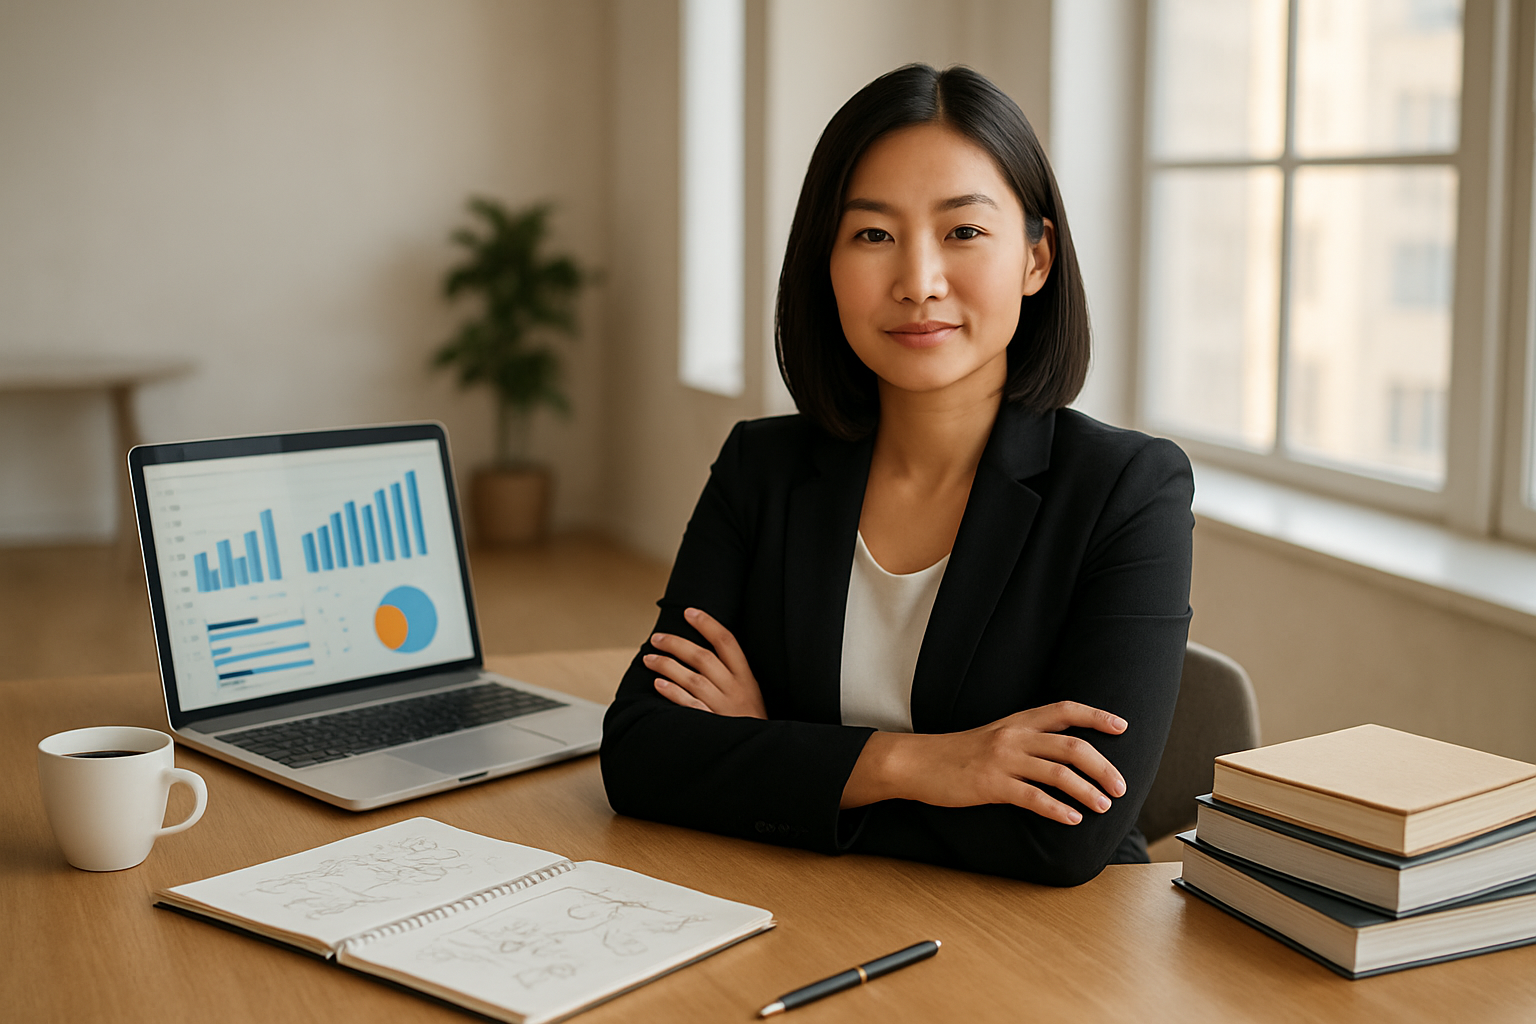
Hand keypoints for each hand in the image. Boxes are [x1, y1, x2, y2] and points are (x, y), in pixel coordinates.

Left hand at [645, 608, 766, 718]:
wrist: (760, 753)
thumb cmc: (750, 721)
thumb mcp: (750, 692)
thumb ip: (731, 673)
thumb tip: (700, 650)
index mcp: (746, 677)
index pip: (727, 642)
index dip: (707, 624)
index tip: (689, 612)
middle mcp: (734, 689)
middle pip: (702, 657)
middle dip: (676, 644)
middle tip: (657, 638)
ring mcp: (722, 708)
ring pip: (692, 679)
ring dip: (667, 666)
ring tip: (649, 659)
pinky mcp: (711, 725)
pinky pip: (689, 705)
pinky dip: (672, 693)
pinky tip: (658, 684)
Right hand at [841, 702, 1128, 823]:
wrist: (916, 762)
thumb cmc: (957, 753)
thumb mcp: (994, 736)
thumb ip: (1026, 741)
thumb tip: (1062, 756)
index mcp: (1017, 721)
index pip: (1064, 710)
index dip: (1096, 716)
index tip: (1122, 726)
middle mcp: (1014, 736)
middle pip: (1071, 746)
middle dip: (1102, 766)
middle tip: (1121, 787)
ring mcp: (1003, 760)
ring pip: (1058, 773)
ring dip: (1087, 791)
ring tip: (1103, 806)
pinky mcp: (991, 785)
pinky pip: (1033, 798)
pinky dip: (1057, 809)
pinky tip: (1072, 819)